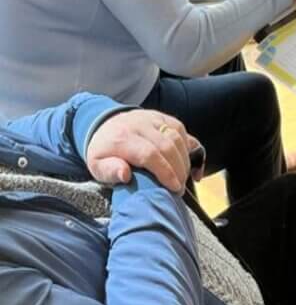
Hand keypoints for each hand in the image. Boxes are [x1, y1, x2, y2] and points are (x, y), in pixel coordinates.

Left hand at [86, 110, 201, 193]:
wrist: (104, 127)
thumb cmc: (104, 153)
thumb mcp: (96, 166)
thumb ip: (109, 171)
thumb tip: (125, 174)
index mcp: (121, 137)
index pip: (150, 154)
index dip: (166, 172)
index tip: (175, 188)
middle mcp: (138, 124)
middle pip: (168, 146)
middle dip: (179, 169)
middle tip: (180, 187)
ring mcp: (152, 118)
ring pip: (177, 137)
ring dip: (185, 160)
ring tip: (183, 177)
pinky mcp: (162, 116)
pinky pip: (181, 130)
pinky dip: (188, 147)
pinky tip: (189, 162)